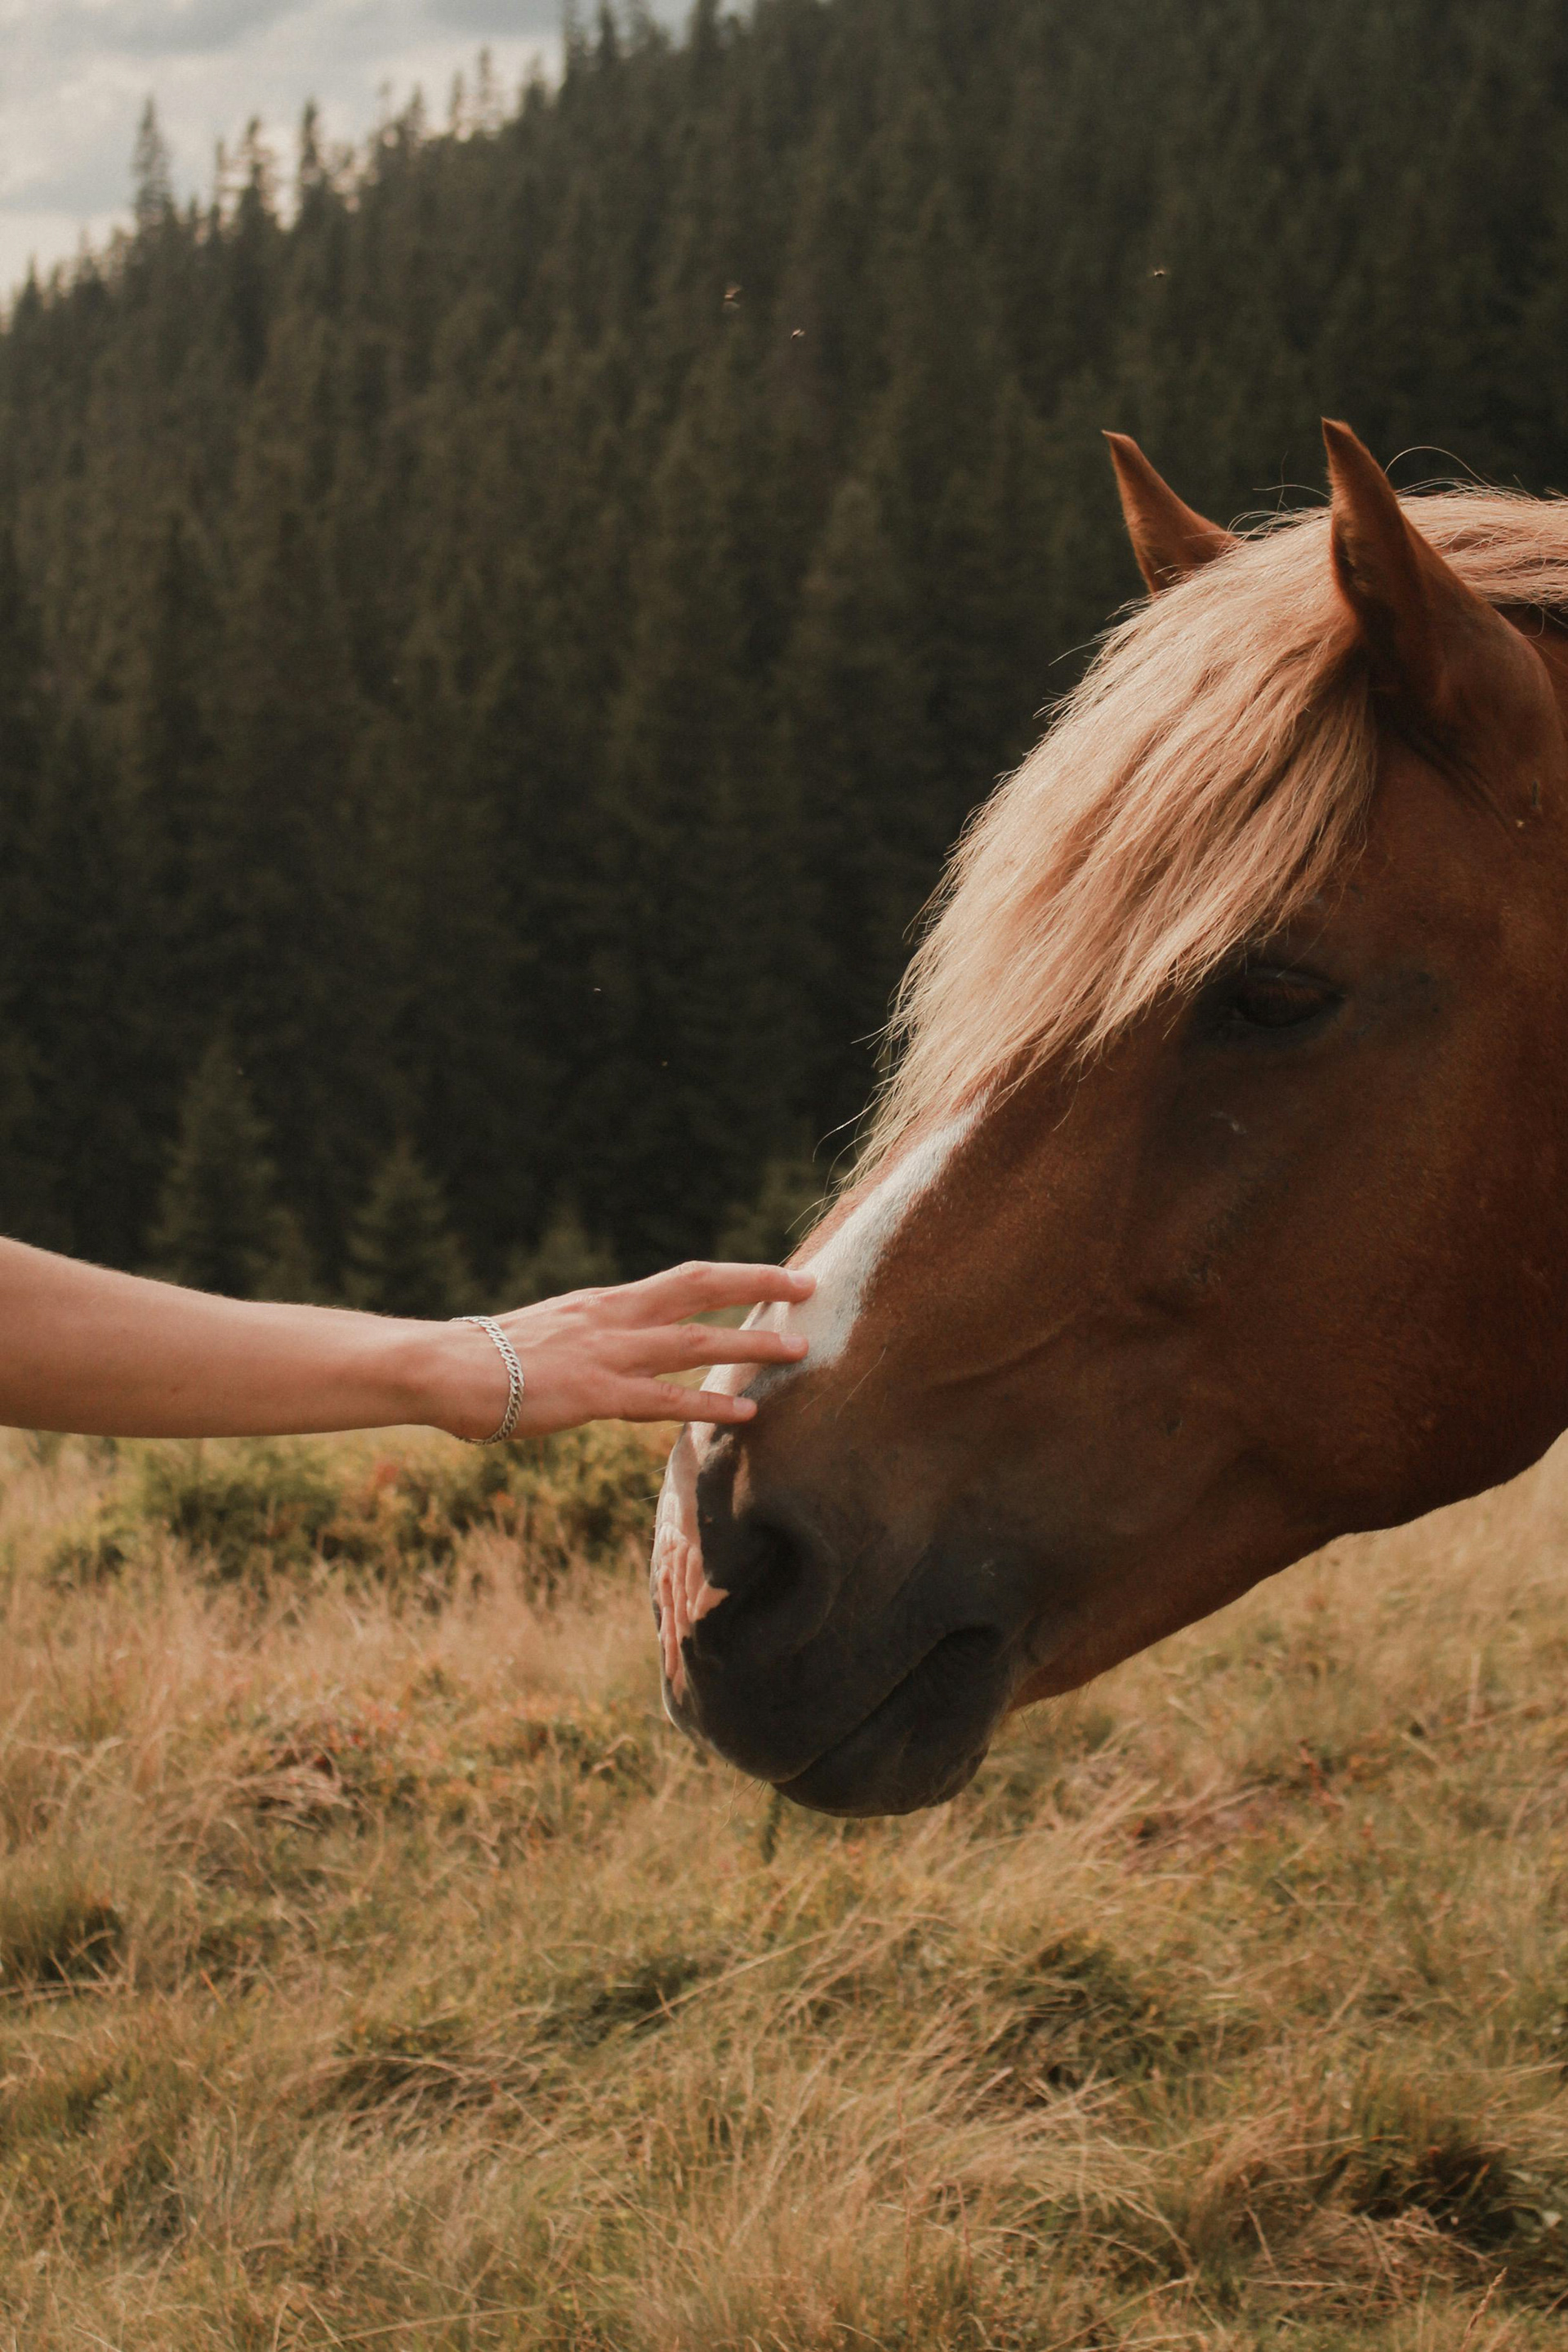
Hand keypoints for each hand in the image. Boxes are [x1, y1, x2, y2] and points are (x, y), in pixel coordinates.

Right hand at [442, 1261, 816, 1438]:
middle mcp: (614, 1317)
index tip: (778, 1275)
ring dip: (751, 1346)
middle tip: (810, 1287)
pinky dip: (708, 1404)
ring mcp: (608, 1354)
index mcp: (605, 1302)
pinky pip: (664, 1399)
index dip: (736, 1275)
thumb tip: (611, 1348)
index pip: (685, 1278)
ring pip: (696, 1342)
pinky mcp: (595, 1394)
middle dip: (759, 1286)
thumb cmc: (487, 1358)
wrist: (444, 1367)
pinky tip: (745, 1413)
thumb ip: (589, 1338)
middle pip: (701, 1289)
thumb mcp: (551, 1333)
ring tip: (799, 1351)